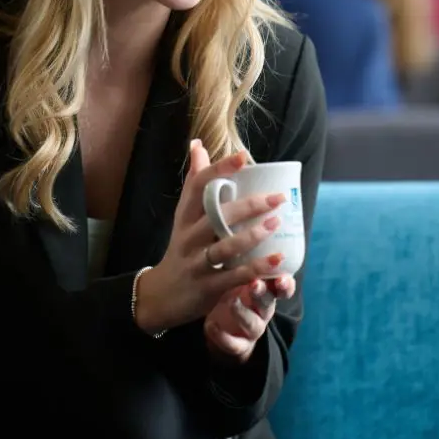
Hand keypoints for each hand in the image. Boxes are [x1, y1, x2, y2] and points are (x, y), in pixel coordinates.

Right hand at [134, 140, 286, 334]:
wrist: (161, 294)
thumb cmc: (182, 247)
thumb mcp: (183, 214)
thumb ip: (194, 181)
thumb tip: (198, 143)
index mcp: (185, 215)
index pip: (199, 186)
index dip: (220, 170)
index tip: (243, 158)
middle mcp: (188, 236)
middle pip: (215, 215)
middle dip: (248, 205)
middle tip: (277, 197)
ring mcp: (196, 262)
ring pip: (224, 246)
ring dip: (251, 236)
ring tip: (276, 223)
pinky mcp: (207, 286)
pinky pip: (233, 276)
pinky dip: (255, 268)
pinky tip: (276, 261)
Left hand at [203, 274, 296, 362]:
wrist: (228, 330)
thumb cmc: (237, 294)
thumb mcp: (243, 280)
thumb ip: (248, 266)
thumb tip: (244, 227)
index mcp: (266, 293)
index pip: (282, 289)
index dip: (285, 285)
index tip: (282, 278)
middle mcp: (263, 312)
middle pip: (267, 303)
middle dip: (262, 294)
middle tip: (255, 284)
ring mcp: (252, 331)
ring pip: (253, 325)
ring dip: (243, 314)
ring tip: (232, 303)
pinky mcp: (239, 346)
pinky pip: (233, 344)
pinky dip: (222, 337)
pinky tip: (210, 326)